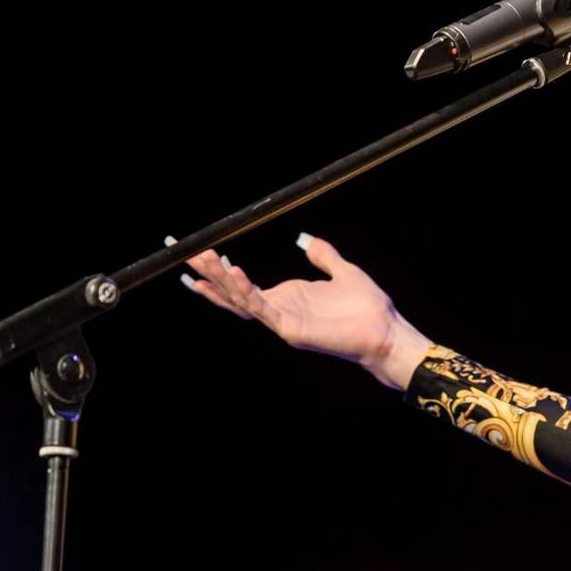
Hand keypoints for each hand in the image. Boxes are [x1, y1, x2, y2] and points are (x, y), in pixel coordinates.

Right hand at [167, 232, 431, 388]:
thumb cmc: (368, 308)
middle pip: (233, 292)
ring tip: (203, 258)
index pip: (242, 285)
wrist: (386, 331)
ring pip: (242, 301)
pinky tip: (236, 273)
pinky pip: (263, 309)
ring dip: (221, 280)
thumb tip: (304, 239)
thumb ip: (323, 256)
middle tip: (184, 253)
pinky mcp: (292, 329)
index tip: (196, 254)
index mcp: (286, 299)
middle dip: (207, 274)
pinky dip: (248, 292)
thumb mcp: (342, 271)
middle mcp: (278, 311)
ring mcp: (282, 322)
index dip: (218, 272)